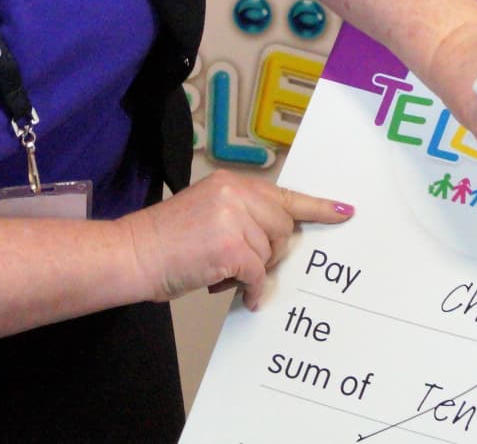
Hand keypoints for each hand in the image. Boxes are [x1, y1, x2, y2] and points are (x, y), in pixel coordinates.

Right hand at [119, 170, 351, 309]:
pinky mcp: (231, 248)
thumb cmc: (165, 239)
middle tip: (240, 261)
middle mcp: (235, 195)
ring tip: (219, 270)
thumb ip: (241, 215)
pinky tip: (237, 293)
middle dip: (269, 252)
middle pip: (283, 230)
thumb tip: (275, 239)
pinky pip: (257, 276)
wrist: (132, 253)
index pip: (283, 195)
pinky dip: (250, 290)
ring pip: (270, 254)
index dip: (317, 207)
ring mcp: (234, 220)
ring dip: (252, 271)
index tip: (343, 212)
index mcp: (231, 184)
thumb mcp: (207, 210)